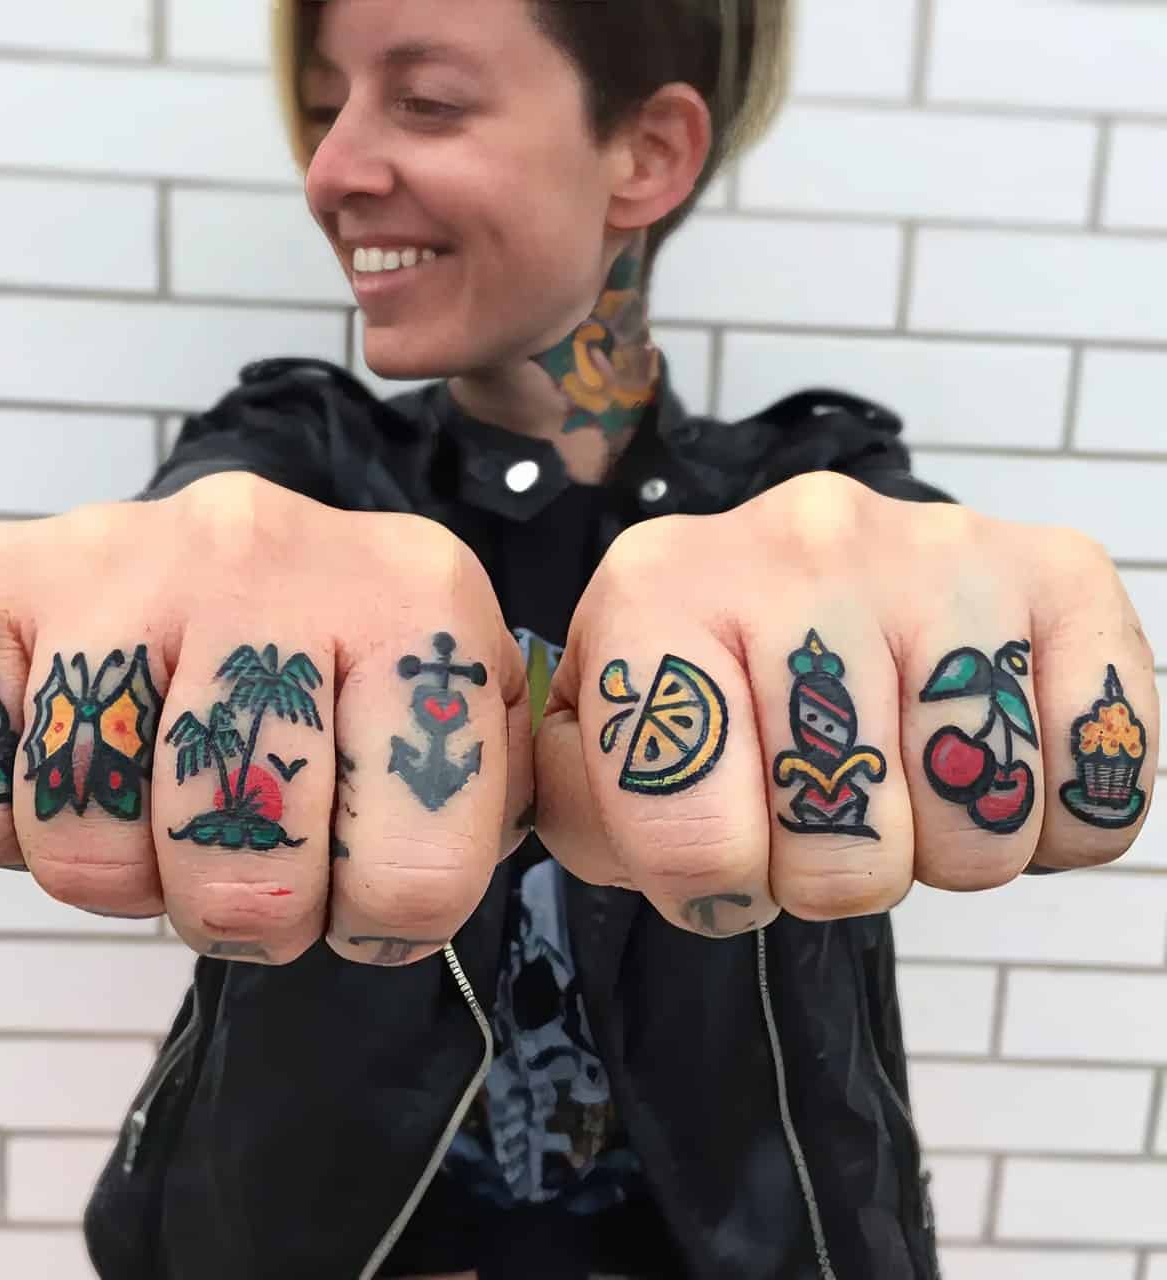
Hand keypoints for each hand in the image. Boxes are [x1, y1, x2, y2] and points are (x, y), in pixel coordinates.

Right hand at [0, 473, 530, 965]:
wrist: (252, 551)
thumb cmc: (364, 660)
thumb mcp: (469, 714)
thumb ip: (490, 801)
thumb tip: (433, 888)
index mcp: (419, 594)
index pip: (414, 874)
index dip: (382, 923)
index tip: (362, 884)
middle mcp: (267, 549)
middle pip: (243, 872)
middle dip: (254, 918)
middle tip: (260, 871)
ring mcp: (124, 553)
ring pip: (90, 848)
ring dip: (131, 880)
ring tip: (168, 819)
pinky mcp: (4, 574)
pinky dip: (7, 831)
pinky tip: (72, 776)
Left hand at [536, 472, 1158, 937]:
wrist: (794, 573)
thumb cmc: (691, 677)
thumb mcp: (595, 737)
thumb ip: (576, 803)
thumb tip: (637, 849)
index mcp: (656, 589)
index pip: (690, 839)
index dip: (711, 892)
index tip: (719, 857)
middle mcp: (798, 542)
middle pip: (843, 855)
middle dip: (822, 876)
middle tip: (815, 812)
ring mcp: (937, 548)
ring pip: (974, 834)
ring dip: (935, 852)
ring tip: (898, 781)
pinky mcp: (1059, 570)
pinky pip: (1095, 787)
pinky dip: (1049, 823)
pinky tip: (987, 764)